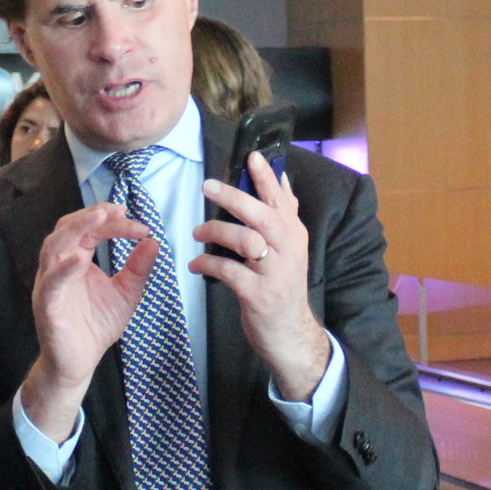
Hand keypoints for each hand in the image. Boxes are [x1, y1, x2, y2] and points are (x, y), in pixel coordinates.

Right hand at [20, 204, 157, 440]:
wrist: (79, 363)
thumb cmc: (97, 326)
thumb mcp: (126, 293)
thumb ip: (138, 269)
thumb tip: (154, 242)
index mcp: (76, 259)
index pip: (92, 230)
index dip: (114, 223)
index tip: (142, 227)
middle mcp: (59, 266)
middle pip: (68, 228)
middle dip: (92, 216)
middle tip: (117, 211)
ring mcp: (50, 283)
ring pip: (53, 246)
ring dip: (76, 229)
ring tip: (100, 218)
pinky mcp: (47, 305)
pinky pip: (51, 283)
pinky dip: (63, 269)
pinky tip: (80, 259)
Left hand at [195, 152, 330, 399]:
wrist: (290, 333)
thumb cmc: (283, 285)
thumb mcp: (290, 248)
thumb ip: (285, 214)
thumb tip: (282, 178)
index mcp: (294, 234)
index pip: (280, 199)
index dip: (266, 177)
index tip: (251, 156)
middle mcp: (288, 249)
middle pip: (263, 215)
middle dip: (235, 198)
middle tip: (208, 186)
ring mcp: (275, 272)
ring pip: (246, 241)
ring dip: (216, 232)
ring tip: (197, 234)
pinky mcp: (259, 295)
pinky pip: (230, 272)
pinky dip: (209, 265)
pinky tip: (196, 265)